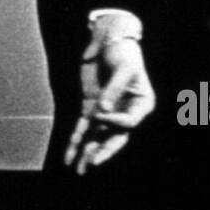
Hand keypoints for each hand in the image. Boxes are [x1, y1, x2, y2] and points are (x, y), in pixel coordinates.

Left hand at [64, 15, 155, 174]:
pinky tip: (68, 156)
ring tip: (78, 170)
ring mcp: (107, 111)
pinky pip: (83, 127)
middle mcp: (125, 112)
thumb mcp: (123, 68)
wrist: (109, 39)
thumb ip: (113, 89)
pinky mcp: (91, 107)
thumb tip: (102, 111)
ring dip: (86, 152)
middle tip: (92, 163)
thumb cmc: (123, 52)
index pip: (129, 122)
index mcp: (141, 104)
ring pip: (97, 136)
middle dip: (102, 151)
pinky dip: (75, 140)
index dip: (114, 122)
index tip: (100, 113)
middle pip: (115, 137)